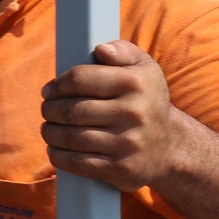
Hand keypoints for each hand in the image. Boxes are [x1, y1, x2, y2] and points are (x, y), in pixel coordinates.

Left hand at [41, 39, 197, 189]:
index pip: (79, 79)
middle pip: (71, 110)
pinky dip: (59, 156)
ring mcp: (127, 143)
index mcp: (135, 83)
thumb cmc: (147, 101)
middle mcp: (133, 113)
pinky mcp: (121, 169)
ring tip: (49, 128)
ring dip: (50, 132)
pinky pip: (78, 163)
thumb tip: (100, 49)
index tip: (50, 90)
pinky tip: (56, 149)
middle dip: (50, 109)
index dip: (58, 84)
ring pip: (70, 137)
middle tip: (47, 109)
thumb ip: (123, 51)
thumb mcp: (145, 68)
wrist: (171, 147)